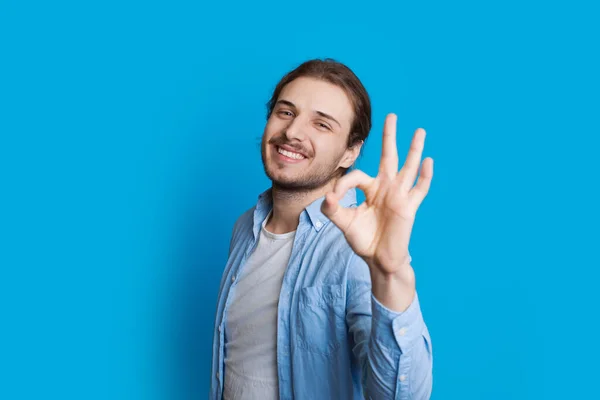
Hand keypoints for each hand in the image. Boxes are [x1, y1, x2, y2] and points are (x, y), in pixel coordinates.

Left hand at [321, 114, 432, 306]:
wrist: (379, 260)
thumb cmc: (364, 240)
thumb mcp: (344, 223)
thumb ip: (334, 210)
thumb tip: (327, 196)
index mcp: (370, 189)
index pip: (357, 176)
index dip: (343, 183)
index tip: (333, 198)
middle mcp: (386, 188)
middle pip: (389, 156)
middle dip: (389, 137)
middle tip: (391, 115)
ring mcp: (399, 196)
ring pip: (408, 167)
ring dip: (414, 149)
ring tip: (420, 131)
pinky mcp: (408, 207)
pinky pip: (419, 189)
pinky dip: (424, 176)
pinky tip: (428, 160)